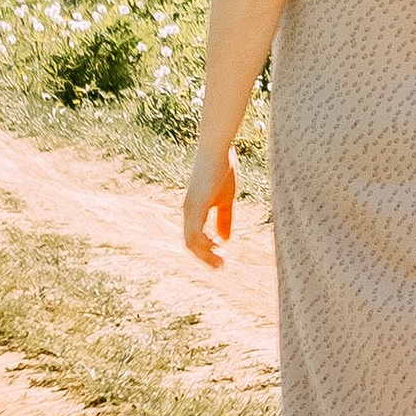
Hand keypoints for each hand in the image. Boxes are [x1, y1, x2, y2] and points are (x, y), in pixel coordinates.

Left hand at [184, 144, 236, 267]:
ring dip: (205, 255)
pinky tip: (217, 245)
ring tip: (221, 261)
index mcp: (194, 210)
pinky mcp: (196, 205)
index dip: (206, 251)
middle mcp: (188, 211)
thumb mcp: (226, 199)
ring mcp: (190, 208)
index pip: (194, 238)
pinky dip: (204, 243)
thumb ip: (224, 219)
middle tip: (222, 265)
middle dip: (205, 258)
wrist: (217, 149)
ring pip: (190, 242)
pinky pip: (195, 232)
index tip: (222, 257)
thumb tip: (224, 240)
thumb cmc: (222, 170)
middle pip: (190, 244)